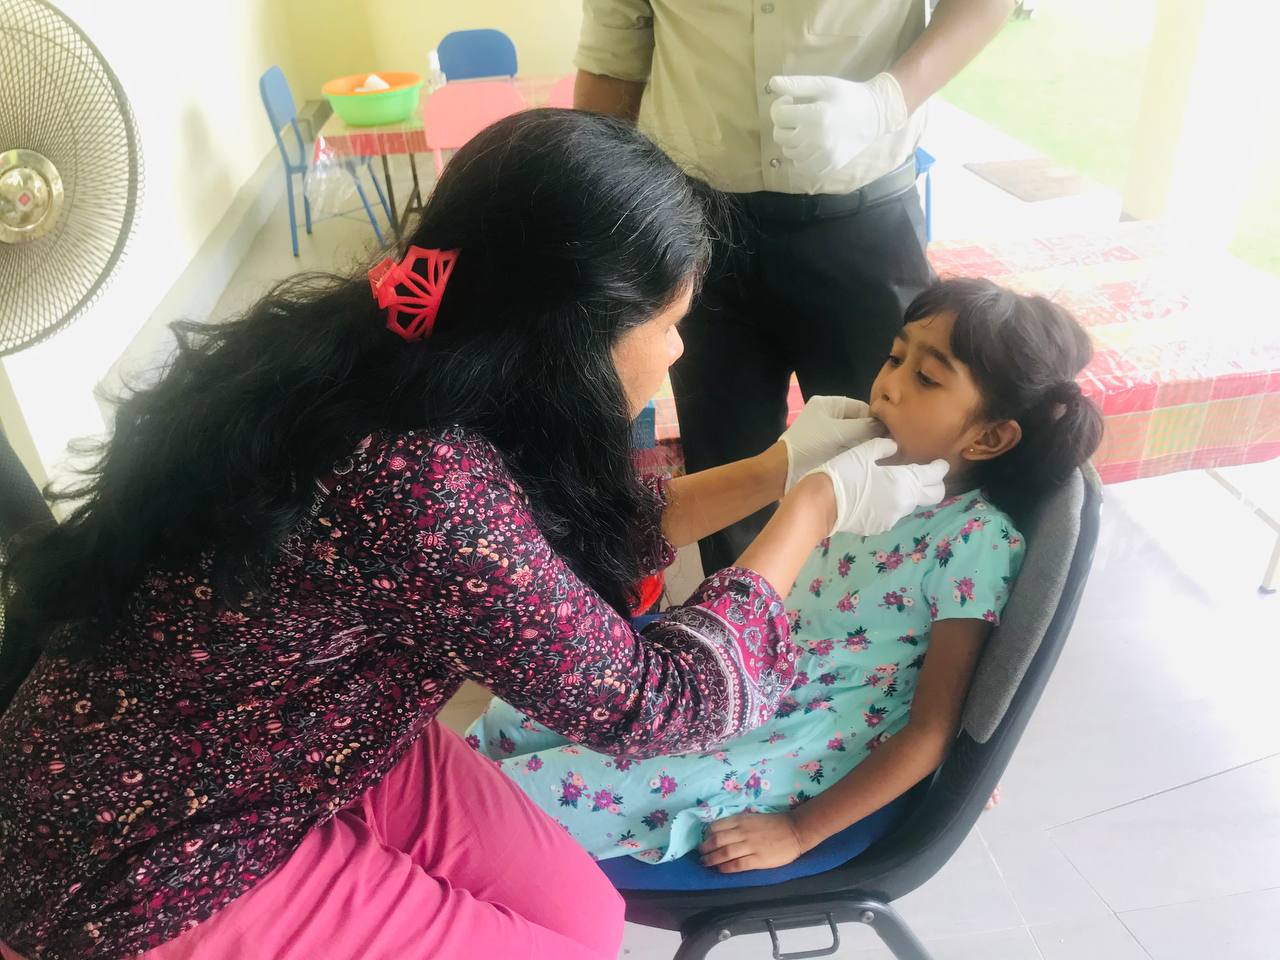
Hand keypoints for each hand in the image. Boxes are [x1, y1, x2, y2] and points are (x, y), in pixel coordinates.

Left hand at [699, 811, 806, 872]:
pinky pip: (737, 865)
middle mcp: (742, 832)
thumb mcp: (752, 817)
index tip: (704, 840)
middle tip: (700, 854)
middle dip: (705, 848)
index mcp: (741, 820)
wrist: (795, 831)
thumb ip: (737, 824)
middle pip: (716, 840)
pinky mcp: (757, 859)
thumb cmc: (774, 824)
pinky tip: (720, 869)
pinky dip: (726, 868)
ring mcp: (750, 846)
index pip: (716, 826)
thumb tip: (721, 831)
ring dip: (711, 859)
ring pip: (724, 853)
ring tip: (705, 863)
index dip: (707, 834)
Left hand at [769, 73, 907, 176]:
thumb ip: (797, 84)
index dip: (779, 106)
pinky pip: (801, 166)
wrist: (875, 116)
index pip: (778, 116)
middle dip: (784, 124)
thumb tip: (772, 83)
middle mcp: (818, 140)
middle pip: (780, 136)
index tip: (790, 100)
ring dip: (792, 140)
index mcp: (816, 116)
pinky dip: (801, 155)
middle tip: (798, 115)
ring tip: (806, 129)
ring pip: (789, 152)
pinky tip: (812, 143)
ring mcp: (823, 157)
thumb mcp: (823, 84)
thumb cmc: (847, 96)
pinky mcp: (828, 167)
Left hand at [779, 396, 884, 492]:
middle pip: (858, 422)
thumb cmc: (809, 444)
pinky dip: (857, 452)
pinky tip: (869, 459)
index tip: (890, 433)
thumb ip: (864, 428)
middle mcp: (829, 415)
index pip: (861, 408)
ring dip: (865, 444)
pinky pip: (847, 446)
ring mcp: (828, 432)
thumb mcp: (838, 433)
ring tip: (881, 453)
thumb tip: (887, 429)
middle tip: (888, 445)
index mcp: (829, 404)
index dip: (875, 420)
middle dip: (871, 433)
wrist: (784, 469)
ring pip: (854, 436)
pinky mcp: (827, 448)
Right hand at [808, 437, 947, 535]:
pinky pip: (894, 513)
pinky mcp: (881, 527)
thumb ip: (884, 447)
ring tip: (892, 483)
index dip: (939, 468)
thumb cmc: (843, 474)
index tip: (939, 463)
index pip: (935, 476)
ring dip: (909, 494)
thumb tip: (895, 447)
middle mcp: (904, 503)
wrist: (821, 505)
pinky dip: (892, 504)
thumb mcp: (863, 452)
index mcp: (904, 482)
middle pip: (934, 496)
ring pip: (912, 504)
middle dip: (934, 485)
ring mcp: (893, 518)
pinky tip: (875, 497)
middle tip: (924, 475)